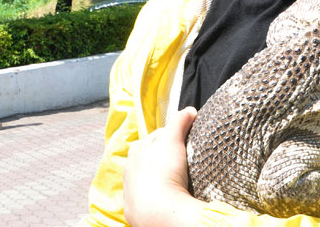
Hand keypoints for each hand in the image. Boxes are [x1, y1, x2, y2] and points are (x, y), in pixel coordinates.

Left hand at [123, 107, 205, 226]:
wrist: (157, 209)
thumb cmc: (164, 170)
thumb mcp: (174, 138)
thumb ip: (180, 121)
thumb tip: (190, 110)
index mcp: (137, 149)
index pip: (157, 135)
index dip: (173, 135)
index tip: (185, 140)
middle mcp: (130, 168)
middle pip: (152, 156)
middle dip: (165, 156)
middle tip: (183, 159)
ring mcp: (131, 189)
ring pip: (148, 176)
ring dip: (160, 175)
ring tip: (176, 178)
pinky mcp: (134, 207)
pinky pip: (148, 195)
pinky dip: (157, 193)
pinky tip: (168, 193)